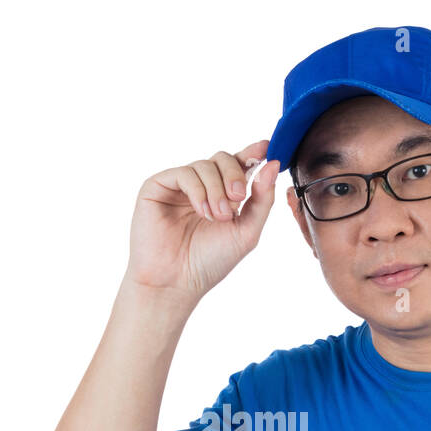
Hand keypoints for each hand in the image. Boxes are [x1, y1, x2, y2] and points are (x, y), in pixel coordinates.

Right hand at [125, 140, 279, 300]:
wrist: (176, 283)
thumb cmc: (209, 262)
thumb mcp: (246, 231)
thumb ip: (262, 199)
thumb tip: (273, 163)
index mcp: (222, 195)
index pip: (238, 165)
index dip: (252, 153)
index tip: (266, 147)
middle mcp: (200, 187)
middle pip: (223, 158)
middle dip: (235, 176)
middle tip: (237, 200)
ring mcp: (178, 186)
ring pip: (205, 165)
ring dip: (217, 190)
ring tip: (217, 216)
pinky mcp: (157, 186)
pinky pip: (185, 173)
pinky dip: (198, 190)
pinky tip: (202, 211)